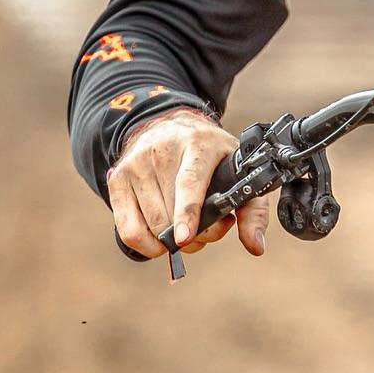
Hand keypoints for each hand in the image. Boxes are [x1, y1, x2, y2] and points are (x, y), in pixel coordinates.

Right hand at [107, 107, 267, 259]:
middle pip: (171, 214)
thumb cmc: (212, 157)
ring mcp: (135, 164)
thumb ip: (253, 211)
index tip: (185, 237)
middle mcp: (161, 151)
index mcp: (198, 145)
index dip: (187, 213)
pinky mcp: (118, 179)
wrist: (171, 126)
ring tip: (188, 228)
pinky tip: (161, 239)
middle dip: (194, 237)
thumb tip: (256, 246)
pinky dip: (147, 245)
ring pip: (152, 225)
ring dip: (172, 241)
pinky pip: (128, 229)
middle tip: (208, 231)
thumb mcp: (239, 173)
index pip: (188, 183)